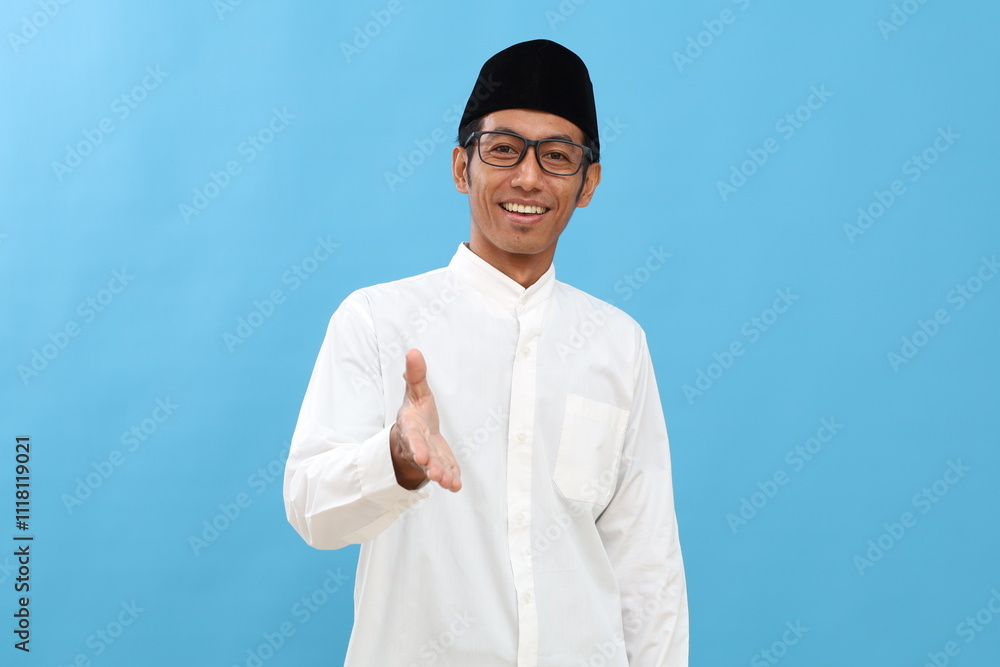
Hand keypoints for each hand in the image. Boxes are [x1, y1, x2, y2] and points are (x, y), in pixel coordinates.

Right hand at [390, 349, 461, 491]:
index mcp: (410, 426)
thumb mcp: (415, 392)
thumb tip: (413, 352)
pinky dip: (451, 479)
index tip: (422, 456)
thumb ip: (415, 376)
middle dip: (430, 466)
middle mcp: (418, 445)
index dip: (417, 447)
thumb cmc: (415, 414)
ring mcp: (429, 457)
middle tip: (436, 475)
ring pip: (434, 468)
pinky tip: (456, 485)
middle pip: (423, 457)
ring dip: (441, 475)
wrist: (413, 435)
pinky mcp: (440, 464)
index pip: (412, 437)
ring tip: (448, 483)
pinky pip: (445, 473)